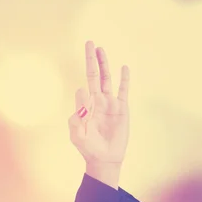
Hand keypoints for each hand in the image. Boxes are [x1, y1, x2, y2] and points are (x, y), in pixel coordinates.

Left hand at [68, 41, 129, 175]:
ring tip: (100, 48)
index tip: (86, 109)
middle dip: (91, 60)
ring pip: (107, 78)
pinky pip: (123, 90)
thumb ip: (77, 116)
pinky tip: (124, 68)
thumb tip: (82, 91)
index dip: (83, 97)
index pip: (82, 92)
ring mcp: (109, 103)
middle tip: (89, 42)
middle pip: (94, 75)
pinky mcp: (121, 108)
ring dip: (104, 63)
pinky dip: (124, 79)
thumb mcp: (77, 133)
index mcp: (84, 107)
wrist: (104, 158)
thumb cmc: (87, 148)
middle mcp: (97, 101)